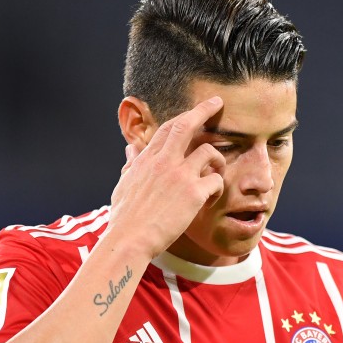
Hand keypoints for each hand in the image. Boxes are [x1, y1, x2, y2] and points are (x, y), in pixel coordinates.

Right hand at [107, 97, 226, 259]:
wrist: (129, 239)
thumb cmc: (125, 217)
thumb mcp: (124, 184)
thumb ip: (132, 164)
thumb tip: (130, 149)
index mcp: (147, 159)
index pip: (168, 129)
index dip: (185, 116)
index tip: (197, 111)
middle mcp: (164, 162)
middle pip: (186, 125)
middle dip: (204, 110)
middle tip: (218, 103)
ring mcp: (179, 176)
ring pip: (209, 152)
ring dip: (218, 160)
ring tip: (217, 171)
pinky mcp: (193, 194)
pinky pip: (216, 180)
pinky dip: (218, 187)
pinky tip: (212, 198)